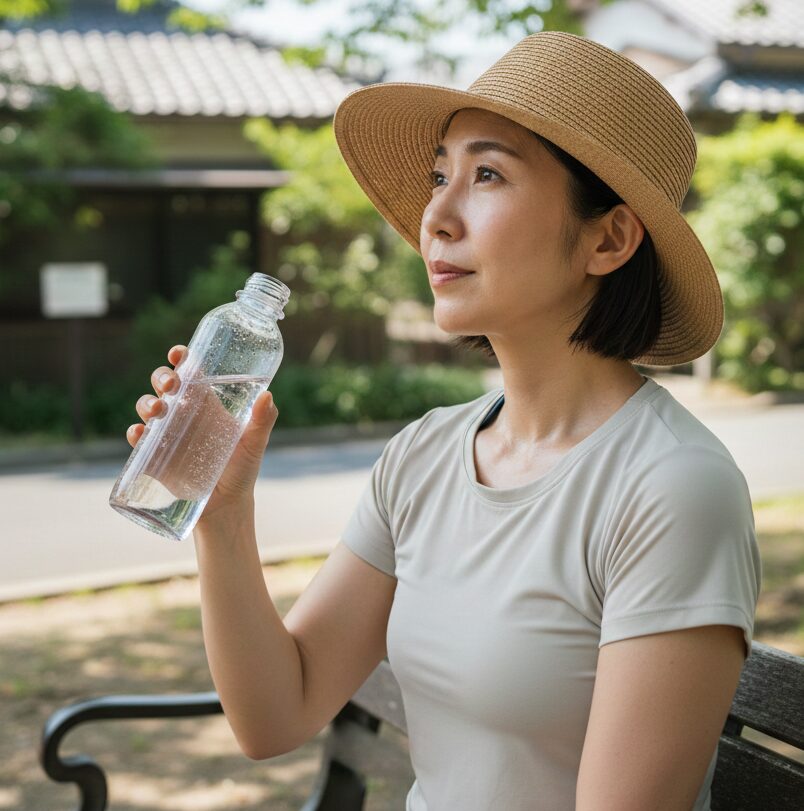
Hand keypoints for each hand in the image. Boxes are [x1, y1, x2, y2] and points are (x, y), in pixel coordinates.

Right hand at [127, 345, 278, 522]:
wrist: (226, 506)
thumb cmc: (242, 471)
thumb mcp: (254, 445)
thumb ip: (262, 421)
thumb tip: (268, 396)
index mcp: (207, 404)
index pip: (191, 373)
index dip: (181, 359)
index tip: (178, 353)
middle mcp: (184, 415)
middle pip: (165, 385)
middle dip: (162, 377)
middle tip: (170, 384)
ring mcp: (168, 435)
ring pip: (148, 407)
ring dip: (146, 402)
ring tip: (157, 410)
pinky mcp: (155, 457)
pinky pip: (140, 441)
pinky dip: (136, 434)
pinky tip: (140, 434)